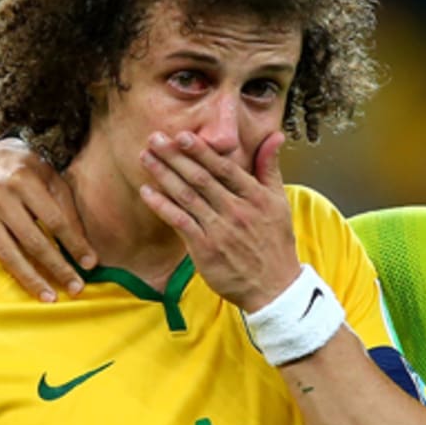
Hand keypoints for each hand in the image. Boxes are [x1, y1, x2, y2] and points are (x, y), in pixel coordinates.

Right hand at [0, 138, 95, 300]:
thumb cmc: (28, 172)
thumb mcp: (53, 180)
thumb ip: (68, 211)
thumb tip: (86, 253)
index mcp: (24, 180)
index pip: (55, 221)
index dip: (74, 244)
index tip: (90, 265)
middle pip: (33, 240)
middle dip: (57, 267)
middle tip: (76, 289)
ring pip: (6, 251)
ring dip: (29, 278)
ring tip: (48, 297)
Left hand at [138, 130, 299, 311]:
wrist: (275, 288)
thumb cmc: (276, 244)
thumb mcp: (280, 203)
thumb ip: (270, 168)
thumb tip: (274, 136)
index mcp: (256, 197)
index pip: (224, 168)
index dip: (201, 151)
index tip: (182, 135)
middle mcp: (237, 211)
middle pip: (201, 178)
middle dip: (175, 156)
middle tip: (154, 138)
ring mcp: (220, 230)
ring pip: (187, 196)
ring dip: (163, 175)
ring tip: (145, 157)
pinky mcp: (206, 249)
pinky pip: (179, 222)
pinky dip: (162, 206)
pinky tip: (147, 192)